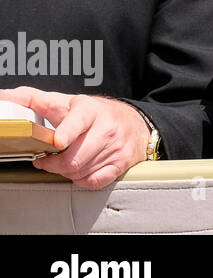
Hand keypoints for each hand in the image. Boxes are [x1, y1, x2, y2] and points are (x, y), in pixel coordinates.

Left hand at [1, 86, 149, 189]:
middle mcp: (106, 128)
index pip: (78, 121)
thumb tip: (3, 96)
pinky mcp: (122, 162)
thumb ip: (33, 99)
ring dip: (67, 171)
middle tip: (48, 158)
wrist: (135, 122)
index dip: (67, 133)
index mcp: (89, 110)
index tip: (58, 142)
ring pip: (80, 172)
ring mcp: (116, 147)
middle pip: (73, 158)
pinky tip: (82, 169)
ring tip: (67, 160)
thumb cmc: (95, 113)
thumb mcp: (66, 101)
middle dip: (54, 163)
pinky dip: (83, 180)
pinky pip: (94, 181)